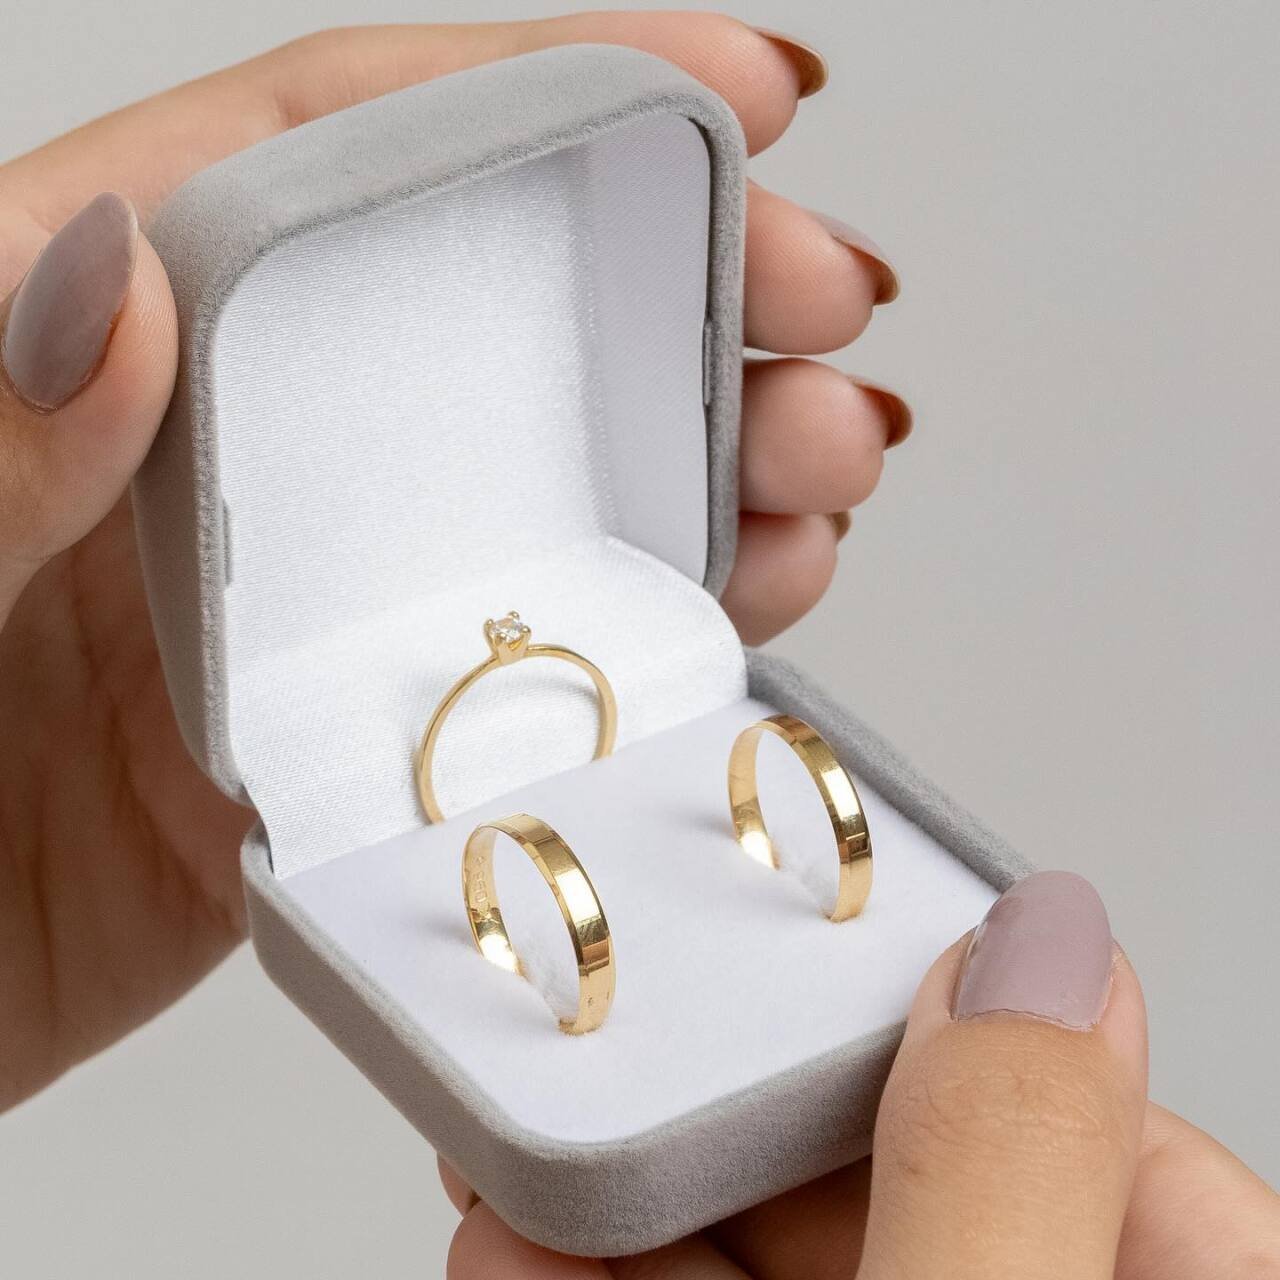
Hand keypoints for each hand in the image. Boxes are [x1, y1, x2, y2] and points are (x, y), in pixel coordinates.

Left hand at [0, 15, 904, 1106]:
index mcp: (93, 341)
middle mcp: (229, 457)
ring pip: (548, 490)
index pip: (343, 150)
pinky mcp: (358, 745)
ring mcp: (310, 604)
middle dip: (688, 285)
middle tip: (824, 304)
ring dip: (712, 458)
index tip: (732, 96)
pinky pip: (538, 663)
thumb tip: (126, 275)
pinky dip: (662, 621)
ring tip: (825, 458)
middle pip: (490, 316)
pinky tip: (751, 590)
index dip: (554, 90)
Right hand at [440, 872, 1278, 1277]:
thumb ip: (1012, 1172)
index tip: (813, 968)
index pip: (1112, 1142)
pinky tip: (513, 1255)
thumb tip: (1050, 943)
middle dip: (735, 1133)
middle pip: (905, 1198)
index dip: (950, 1045)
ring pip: (778, 1272)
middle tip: (628, 1057)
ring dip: (632, 1218)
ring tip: (527, 1156)